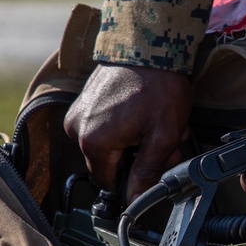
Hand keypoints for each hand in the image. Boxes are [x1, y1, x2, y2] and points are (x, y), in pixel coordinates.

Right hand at [64, 64, 191, 201]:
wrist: (150, 44)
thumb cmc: (159, 87)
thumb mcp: (162, 136)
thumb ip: (146, 173)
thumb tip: (134, 201)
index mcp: (94, 143)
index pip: (108, 184)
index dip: (134, 181)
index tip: (155, 168)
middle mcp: (77, 129)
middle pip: (111, 163)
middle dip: (141, 157)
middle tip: (168, 141)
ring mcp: (79, 113)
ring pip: (111, 145)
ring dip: (138, 140)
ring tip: (160, 124)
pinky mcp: (85, 101)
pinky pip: (105, 126)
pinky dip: (128, 125)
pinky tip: (147, 113)